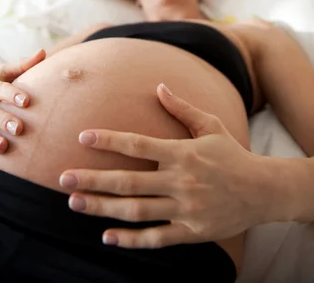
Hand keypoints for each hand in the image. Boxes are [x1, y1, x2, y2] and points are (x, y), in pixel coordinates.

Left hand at [60, 84, 269, 247]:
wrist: (262, 191)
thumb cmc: (231, 154)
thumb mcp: (211, 125)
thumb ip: (183, 108)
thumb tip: (159, 86)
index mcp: (182, 153)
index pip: (139, 144)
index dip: (109, 140)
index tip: (83, 136)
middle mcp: (181, 181)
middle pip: (129, 181)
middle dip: (93, 180)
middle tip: (63, 179)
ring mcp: (185, 209)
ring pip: (137, 211)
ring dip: (103, 208)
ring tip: (76, 203)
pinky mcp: (191, 232)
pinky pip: (156, 238)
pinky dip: (131, 240)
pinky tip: (107, 237)